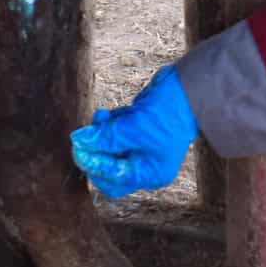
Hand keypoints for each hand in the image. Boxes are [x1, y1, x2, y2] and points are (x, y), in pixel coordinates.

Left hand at [70, 65, 198, 197]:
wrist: (187, 88)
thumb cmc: (168, 113)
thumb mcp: (133, 127)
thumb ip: (105, 137)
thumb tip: (79, 141)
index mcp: (149, 173)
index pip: (112, 178)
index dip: (93, 164)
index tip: (78, 147)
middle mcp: (146, 164)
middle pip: (109, 167)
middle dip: (96, 150)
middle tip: (84, 135)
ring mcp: (142, 146)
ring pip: (110, 148)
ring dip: (101, 133)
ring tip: (102, 116)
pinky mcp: (139, 130)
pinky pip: (116, 133)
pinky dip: (110, 125)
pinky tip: (110, 113)